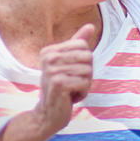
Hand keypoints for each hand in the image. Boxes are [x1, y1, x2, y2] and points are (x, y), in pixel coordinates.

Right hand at [27, 23, 97, 138]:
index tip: (71, 73)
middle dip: (87, 74)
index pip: (84, 46)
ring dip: (85, 85)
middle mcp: (48, 57)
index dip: (85, 62)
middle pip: (88, 57)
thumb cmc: (61, 89)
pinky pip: (85, 83)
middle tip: (73, 84)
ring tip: (71, 91)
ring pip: (88, 72)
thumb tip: (91, 25)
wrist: (48, 114)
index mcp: (49, 50)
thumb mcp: (69, 64)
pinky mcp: (57, 83)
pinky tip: (70, 98)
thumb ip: (78, 44)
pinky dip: (82, 93)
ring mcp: (51, 70)